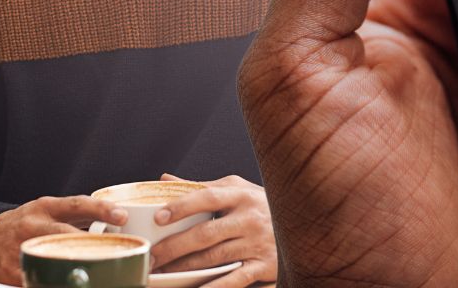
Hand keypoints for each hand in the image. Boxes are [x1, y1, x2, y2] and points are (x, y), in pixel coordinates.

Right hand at [0, 197, 125, 284]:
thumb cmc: (24, 223)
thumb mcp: (47, 211)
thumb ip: (76, 217)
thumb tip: (115, 223)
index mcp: (45, 208)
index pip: (77, 204)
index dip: (101, 209)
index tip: (122, 215)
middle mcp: (34, 226)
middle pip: (66, 235)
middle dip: (92, 244)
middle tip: (116, 252)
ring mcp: (22, 249)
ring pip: (52, 260)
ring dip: (76, 269)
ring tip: (98, 275)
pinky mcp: (12, 272)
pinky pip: (36, 279)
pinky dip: (54, 283)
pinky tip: (71, 284)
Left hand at [149, 174, 276, 286]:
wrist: (304, 222)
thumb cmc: (261, 205)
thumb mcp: (236, 189)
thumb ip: (201, 188)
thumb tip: (164, 179)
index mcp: (240, 194)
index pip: (207, 197)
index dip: (182, 206)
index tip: (158, 217)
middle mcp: (249, 217)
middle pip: (205, 233)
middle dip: (174, 246)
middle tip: (152, 255)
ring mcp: (257, 242)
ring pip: (215, 257)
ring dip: (186, 267)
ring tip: (164, 272)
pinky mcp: (265, 265)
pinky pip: (235, 279)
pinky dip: (214, 286)